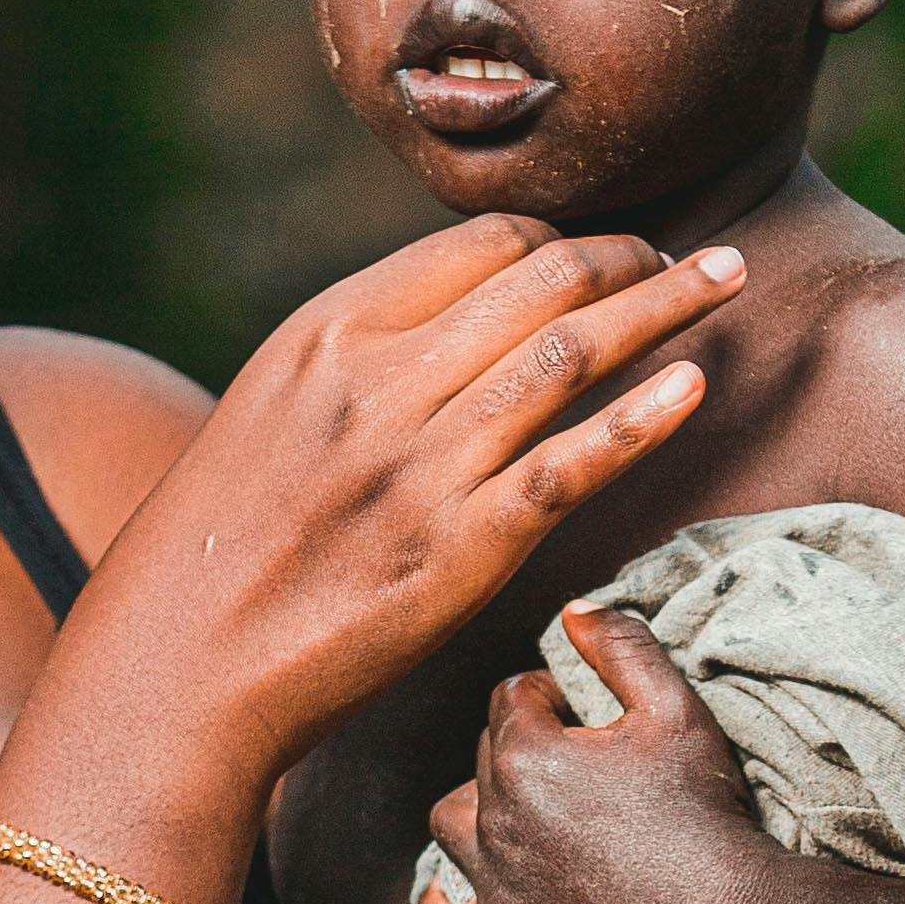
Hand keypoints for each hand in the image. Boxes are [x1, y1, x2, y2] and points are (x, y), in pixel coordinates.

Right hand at [35, 229, 741, 823]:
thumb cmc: (214, 546)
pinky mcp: (463, 549)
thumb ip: (358, 362)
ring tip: (727, 281)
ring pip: (575, 354)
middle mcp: (382, 381)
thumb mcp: (269, 411)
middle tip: (691, 256)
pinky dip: (644, 417)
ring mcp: (425, 465)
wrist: (178, 664)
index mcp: (330, 331)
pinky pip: (574, 466)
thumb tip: (453, 326)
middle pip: (544, 281)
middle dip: (632, 257)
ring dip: (665, 305)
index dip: (561, 239)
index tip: (601, 254)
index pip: (482, 246)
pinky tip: (694, 385)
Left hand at [410, 603, 783, 903]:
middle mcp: (496, 813)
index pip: (512, 697)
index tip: (587, 711)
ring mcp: (497, 878)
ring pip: (452, 821)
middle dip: (524, 743)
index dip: (551, 695)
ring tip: (525, 806)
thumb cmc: (701, 810)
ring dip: (477, 804)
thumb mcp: (676, 709)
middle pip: (486, 754)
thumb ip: (622, 647)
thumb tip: (574, 609)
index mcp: (526, 753)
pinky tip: (456, 888)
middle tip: (583, 760)